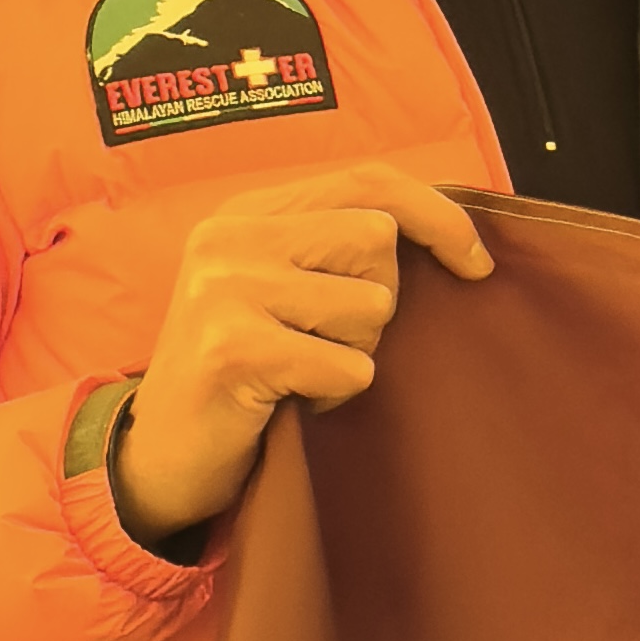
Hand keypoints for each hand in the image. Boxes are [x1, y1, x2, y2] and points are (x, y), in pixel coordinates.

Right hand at [111, 168, 493, 548]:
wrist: (161, 457)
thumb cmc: (245, 374)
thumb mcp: (283, 291)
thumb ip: (337, 249)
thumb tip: (449, 231)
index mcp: (247, 214)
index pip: (367, 183)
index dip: (437, 215)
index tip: (477, 263)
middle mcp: (230, 236)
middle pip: (377, 240)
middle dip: (380, 302)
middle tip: (329, 341)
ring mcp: (225, 287)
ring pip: (370, 305)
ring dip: (355, 351)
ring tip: (301, 371)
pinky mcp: (234, 347)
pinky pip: (349, 366)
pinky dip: (337, 393)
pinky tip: (291, 400)